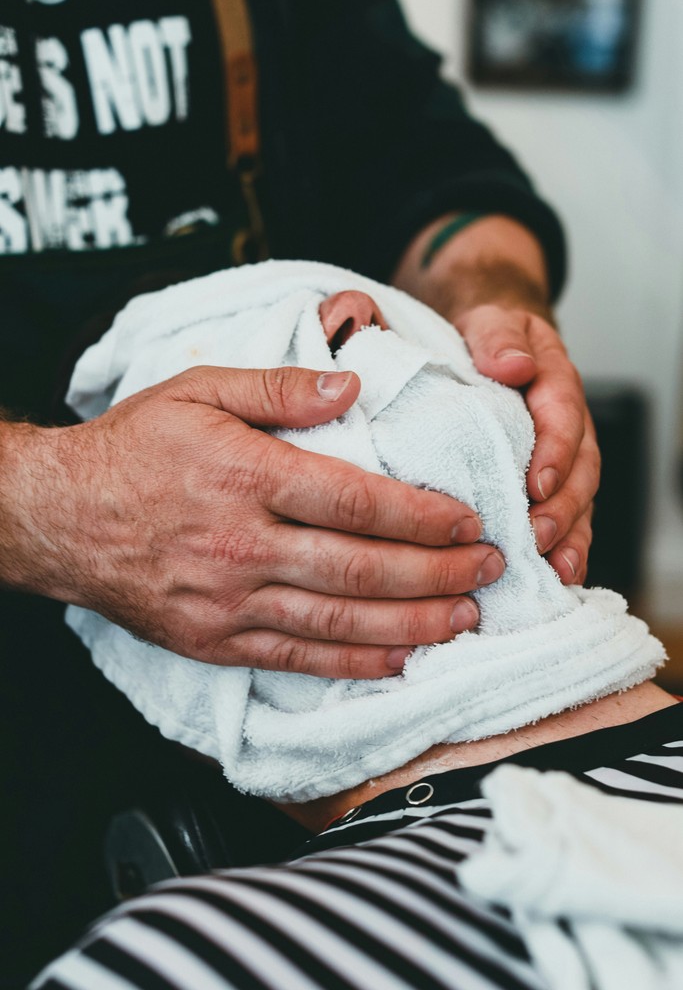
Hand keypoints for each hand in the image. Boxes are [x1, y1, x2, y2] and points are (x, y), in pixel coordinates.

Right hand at [7, 366, 506, 677]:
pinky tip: (400, 659)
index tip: (468, 520)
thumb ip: (279, 387)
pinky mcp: (214, 641)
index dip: (421, 515)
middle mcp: (240, 545)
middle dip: (437, 572)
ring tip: (465, 617)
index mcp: (244, 476)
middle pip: (360, 568)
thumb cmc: (135, 447)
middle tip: (490, 570)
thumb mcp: (198, 389)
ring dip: (412, 623)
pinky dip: (354, 664)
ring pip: (338, 623)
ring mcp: (227, 602)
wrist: (60, 516)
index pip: (355, 501)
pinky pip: (296, 660)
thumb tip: (352, 387)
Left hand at [455, 303, 598, 584]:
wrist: (493, 350)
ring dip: (570, 538)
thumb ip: (499, 339)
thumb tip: (513, 365)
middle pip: (580, 472)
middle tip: (540, 537)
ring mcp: (563, 462)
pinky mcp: (549, 487)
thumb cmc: (489, 341)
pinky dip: (563, 550)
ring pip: (578, 503)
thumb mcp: (489, 322)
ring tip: (557, 570)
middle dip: (564, 508)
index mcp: (555, 385)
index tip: (536, 485)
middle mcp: (568, 429)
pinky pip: (566, 521)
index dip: (555, 454)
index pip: (564, 419)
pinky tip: (552, 580)